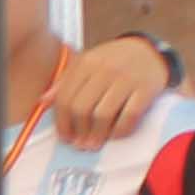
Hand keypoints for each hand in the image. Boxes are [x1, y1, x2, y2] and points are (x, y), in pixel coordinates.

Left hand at [53, 34, 171, 149]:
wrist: (150, 51)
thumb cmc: (113, 61)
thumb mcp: (87, 64)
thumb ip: (65, 82)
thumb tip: (43, 101)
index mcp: (87, 62)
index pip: (65, 98)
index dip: (62, 122)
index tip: (65, 137)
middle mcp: (105, 69)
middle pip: (81, 108)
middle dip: (77, 131)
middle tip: (79, 144)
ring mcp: (126, 79)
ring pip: (102, 115)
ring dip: (96, 135)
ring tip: (93, 144)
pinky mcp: (145, 90)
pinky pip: (128, 117)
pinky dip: (119, 131)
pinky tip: (114, 135)